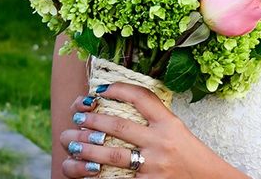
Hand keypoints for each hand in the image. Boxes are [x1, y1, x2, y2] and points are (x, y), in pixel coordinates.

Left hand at [59, 82, 239, 177]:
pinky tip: (80, 170)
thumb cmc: (189, 154)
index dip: (119, 89)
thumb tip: (119, 104)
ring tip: (71, 142)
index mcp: (169, 123)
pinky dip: (95, 175)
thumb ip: (153, 118)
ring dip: (87, 148)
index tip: (100, 89)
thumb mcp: (175, 129)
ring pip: (113, 155)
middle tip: (77, 116)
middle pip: (120, 126)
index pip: (142, 98)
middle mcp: (161, 142)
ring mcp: (153, 166)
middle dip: (93, 119)